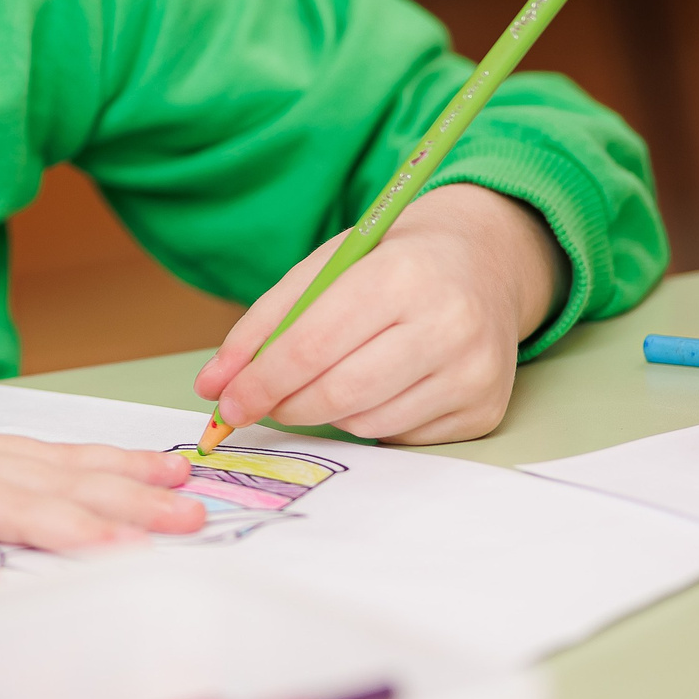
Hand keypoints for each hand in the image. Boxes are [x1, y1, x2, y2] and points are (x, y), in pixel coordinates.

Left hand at [193, 183, 563, 443]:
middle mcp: (447, 325)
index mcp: (400, 276)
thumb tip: (213, 385)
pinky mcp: (485, 409)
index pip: (312, 345)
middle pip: (339, 392)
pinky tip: (376, 386)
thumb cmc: (392, 262)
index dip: (261, 381)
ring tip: (328, 377)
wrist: (484, 263)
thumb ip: (265, 324)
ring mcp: (473, 372)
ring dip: (327, 412)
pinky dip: (369, 419)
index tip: (227, 403)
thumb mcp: (324, 268)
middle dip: (285, 405)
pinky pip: (401, 436)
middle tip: (257, 405)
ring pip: (366, 421)